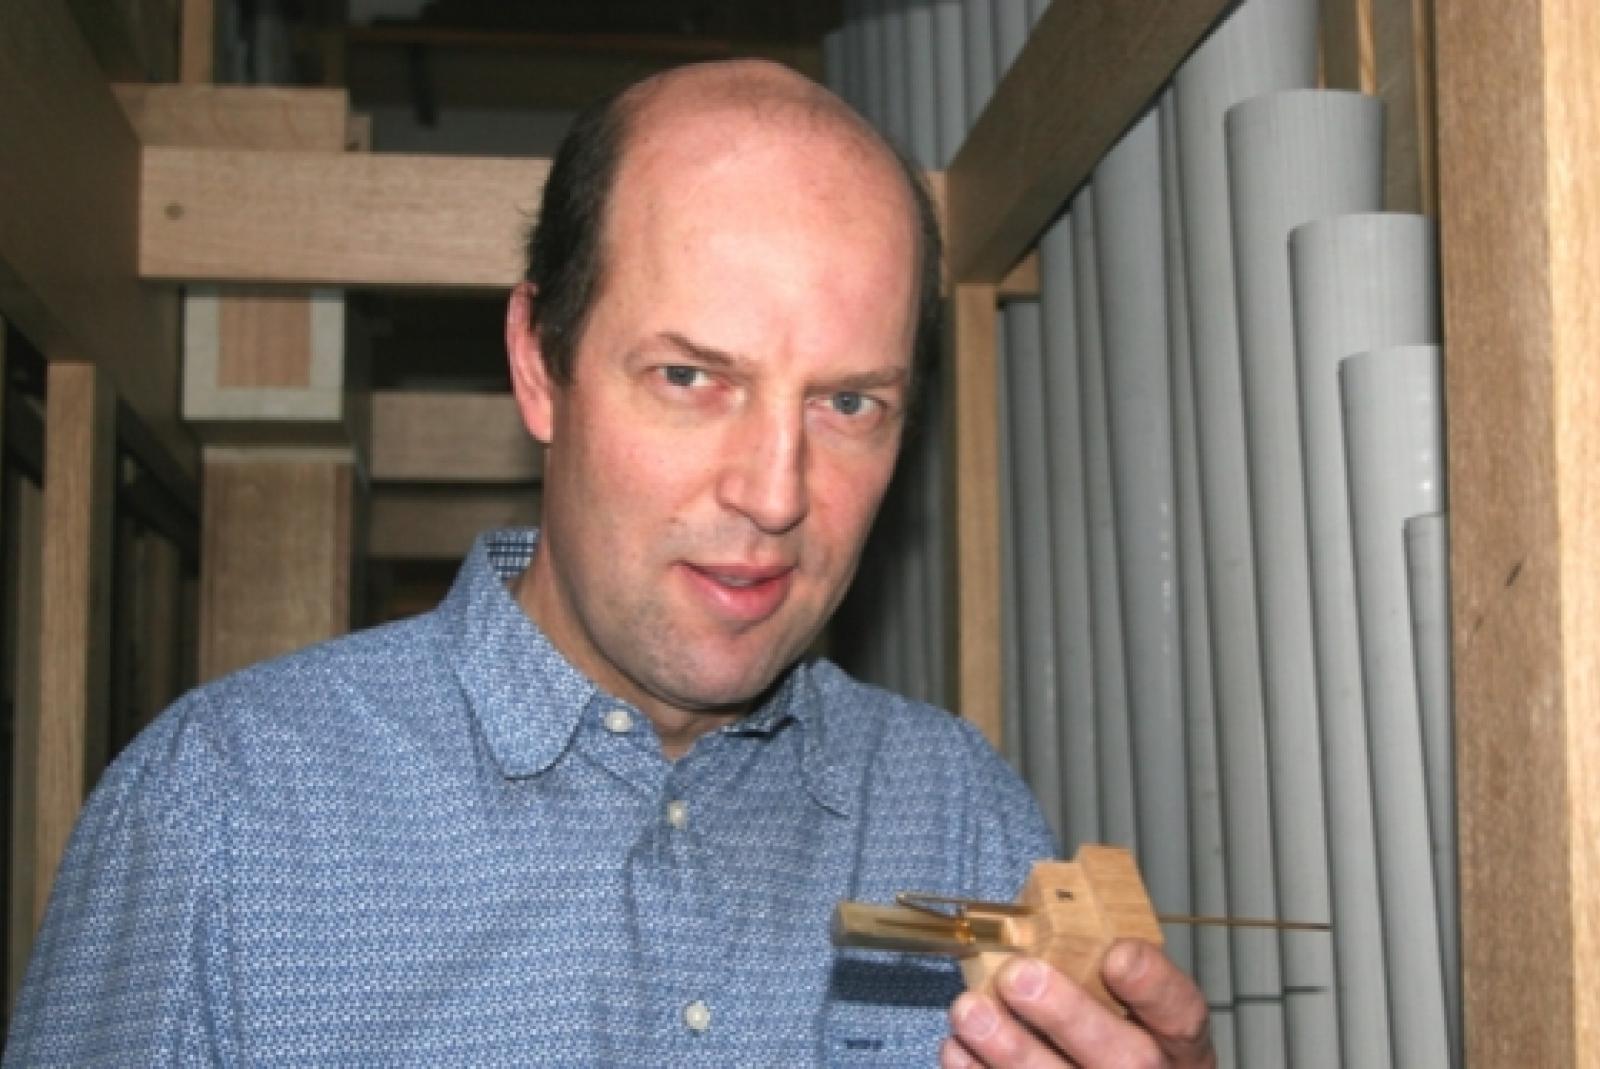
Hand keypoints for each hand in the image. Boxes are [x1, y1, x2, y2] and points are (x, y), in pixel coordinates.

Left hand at [940, 940, 1214, 1067]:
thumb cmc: (1113, 1039)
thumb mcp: (1129, 1008)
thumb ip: (1093, 969)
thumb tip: (1030, 925)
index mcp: (1179, 1044)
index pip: (1183, 1013)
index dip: (1154, 986)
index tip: (1117, 955)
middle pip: (1130, 1060)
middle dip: (1069, 1016)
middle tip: (1019, 976)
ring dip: (1012, 1051)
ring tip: (971, 1010)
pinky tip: (958, 1050)